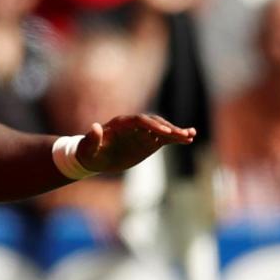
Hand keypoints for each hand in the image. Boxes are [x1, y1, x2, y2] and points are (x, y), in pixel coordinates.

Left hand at [76, 114, 195, 172]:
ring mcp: (142, 133)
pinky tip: (189, 139)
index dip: (152, 126)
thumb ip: (93, 138)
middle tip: (183, 135)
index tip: (165, 133)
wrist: (94, 158)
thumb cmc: (89, 152)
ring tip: (191, 135)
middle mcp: (134, 126)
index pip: (140, 121)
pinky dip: (176, 139)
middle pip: (154, 123)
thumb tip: (95, 126)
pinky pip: (164, 139)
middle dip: (168, 129)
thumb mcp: (88, 148)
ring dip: (176, 132)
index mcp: (121, 124)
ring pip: (162, 130)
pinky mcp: (148, 142)